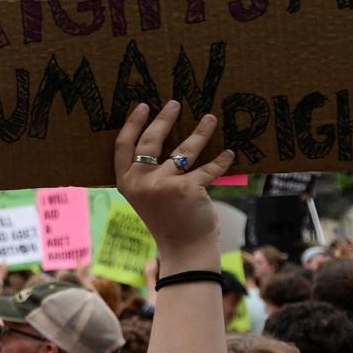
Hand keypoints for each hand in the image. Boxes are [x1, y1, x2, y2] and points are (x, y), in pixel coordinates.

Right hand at [115, 101, 231, 268]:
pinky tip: (229, 153)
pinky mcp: (187, 189)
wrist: (184, 249)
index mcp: (126, 182)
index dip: (133, 123)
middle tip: (175, 104)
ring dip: (200, 132)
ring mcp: (163, 184)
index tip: (144, 106)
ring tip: (210, 118)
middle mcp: (141, 181)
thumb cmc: (167, 220)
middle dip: (164, 119)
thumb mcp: (146, 196)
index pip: (123, 145)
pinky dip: (221, 161)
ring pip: (183, 150)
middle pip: (150, 141)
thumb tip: (168, 141)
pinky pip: (208, 169)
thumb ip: (148, 173)